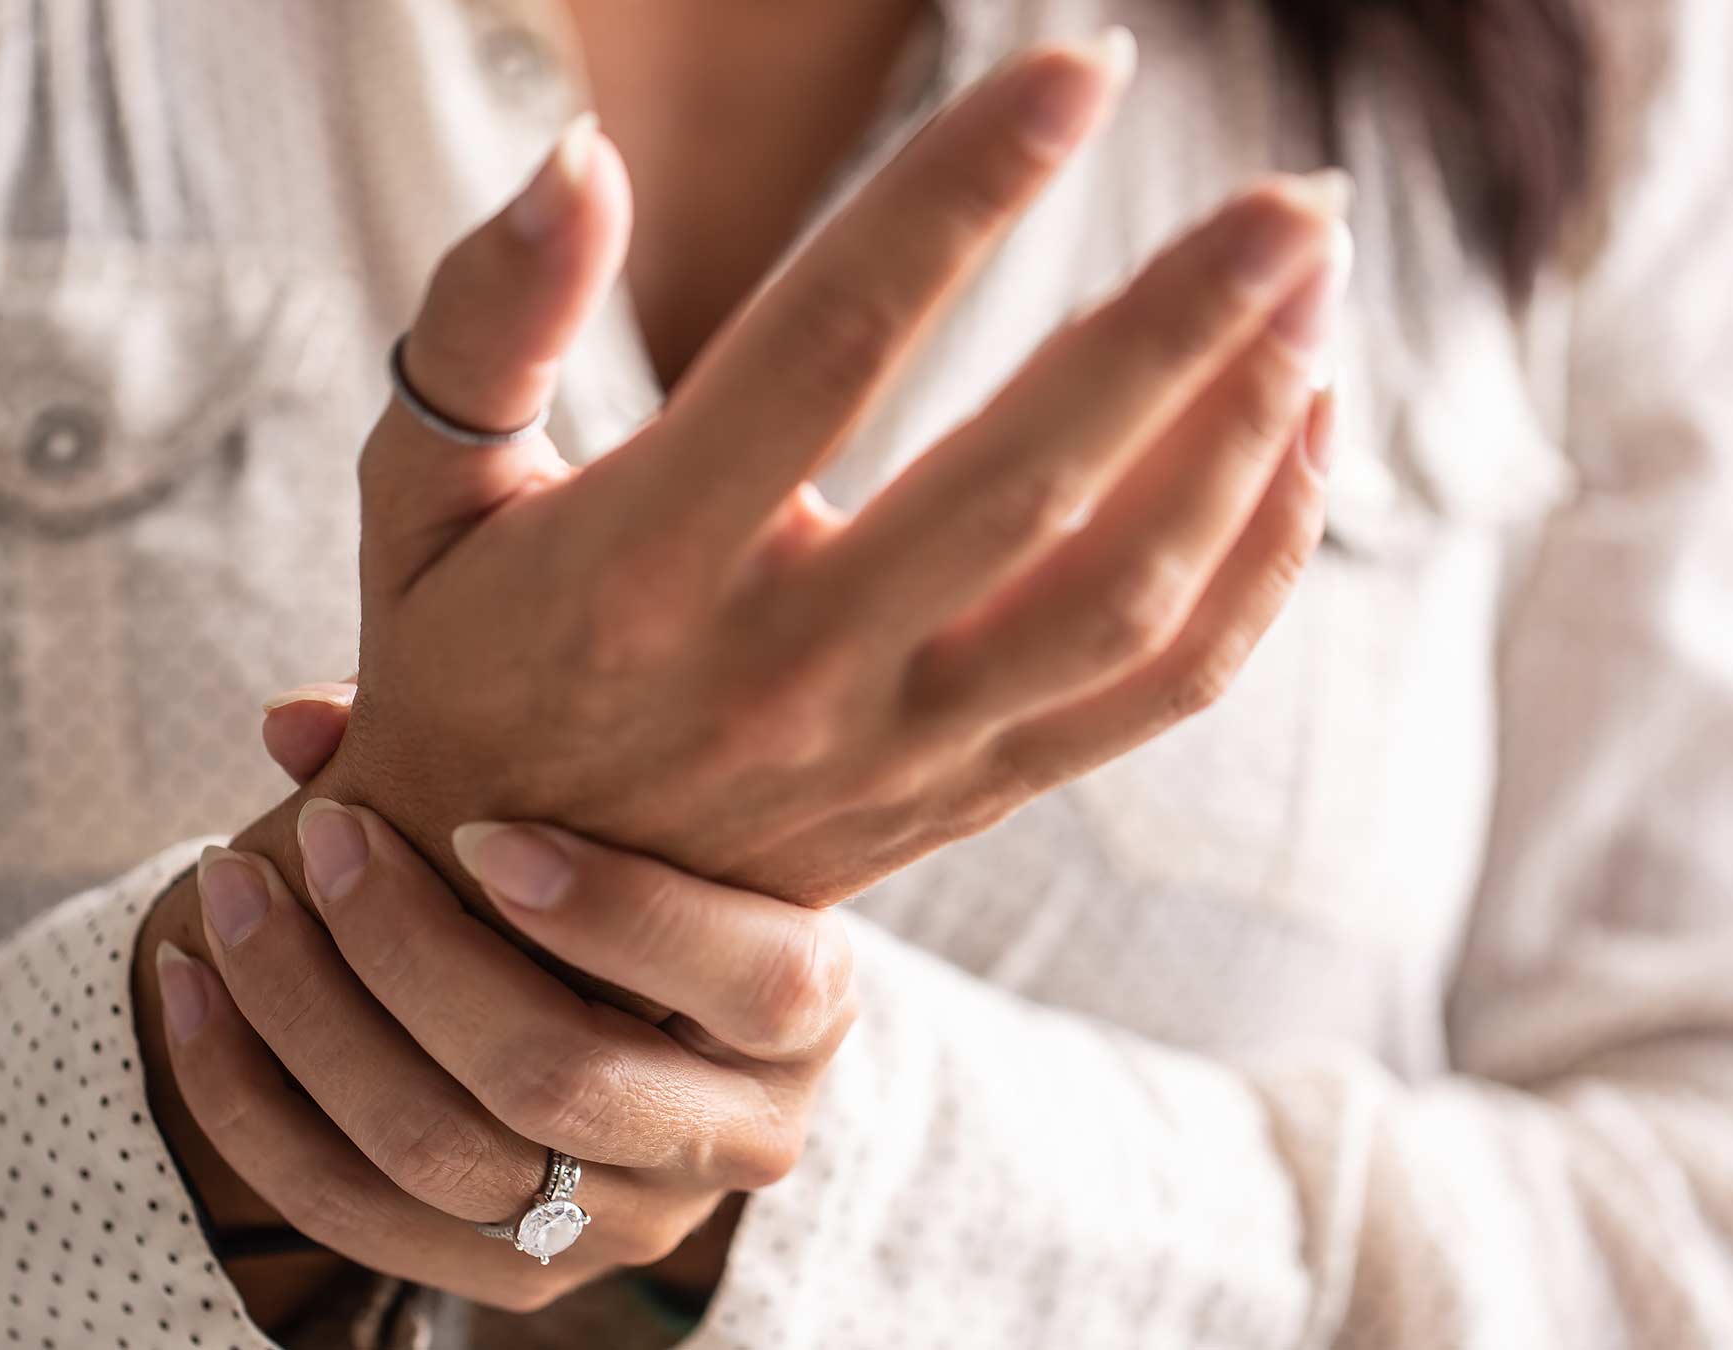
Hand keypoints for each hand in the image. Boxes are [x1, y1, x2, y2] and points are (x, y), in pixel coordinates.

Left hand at [152, 798, 852, 1313]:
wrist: (636, 1015)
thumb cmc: (625, 855)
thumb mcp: (617, 797)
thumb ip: (488, 736)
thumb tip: (293, 724)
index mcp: (804, 1010)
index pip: (754, 979)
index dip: (615, 910)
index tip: (481, 829)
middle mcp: (738, 1137)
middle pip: (556, 1074)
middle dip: (406, 949)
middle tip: (320, 837)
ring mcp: (629, 1224)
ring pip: (438, 1152)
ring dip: (303, 1016)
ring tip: (228, 897)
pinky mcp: (520, 1277)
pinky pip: (353, 1213)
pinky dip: (249, 1098)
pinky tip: (186, 988)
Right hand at [307, 37, 1346, 920]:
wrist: (504, 932)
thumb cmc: (459, 673)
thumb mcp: (417, 495)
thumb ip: (484, 319)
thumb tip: (579, 155)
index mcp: (641, 565)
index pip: (828, 345)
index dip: (961, 194)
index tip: (1083, 68)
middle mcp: (783, 668)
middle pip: (1023, 479)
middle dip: (1180, 323)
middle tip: (1291, 197)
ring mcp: (891, 746)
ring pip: (1116, 599)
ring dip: (1239, 439)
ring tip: (1315, 291)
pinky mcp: (962, 793)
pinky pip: (1147, 696)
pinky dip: (1251, 573)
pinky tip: (1301, 439)